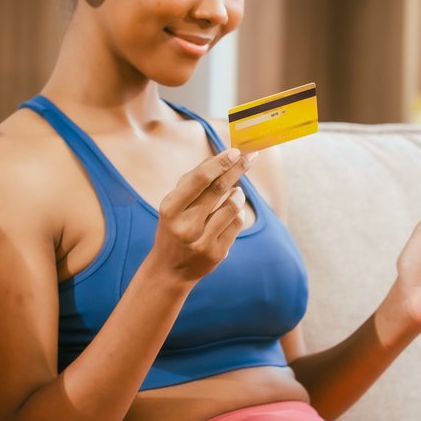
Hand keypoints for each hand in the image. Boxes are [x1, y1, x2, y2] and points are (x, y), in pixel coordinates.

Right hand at [148, 146, 257, 282]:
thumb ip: (193, 181)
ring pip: (232, 206)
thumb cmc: (174, 227)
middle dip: (237, 169)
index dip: (220, 163)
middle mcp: (185, 225)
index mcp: (170, 208)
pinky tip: (233, 211)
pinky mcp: (216, 253)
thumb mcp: (173, 205)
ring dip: (238, 194)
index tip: (235, 151)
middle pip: (218, 189)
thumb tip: (219, 158)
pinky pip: (236, 223)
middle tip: (251, 157)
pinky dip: (238, 212)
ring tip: (236, 191)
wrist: (169, 269)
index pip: (199, 179)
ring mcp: (201, 241)